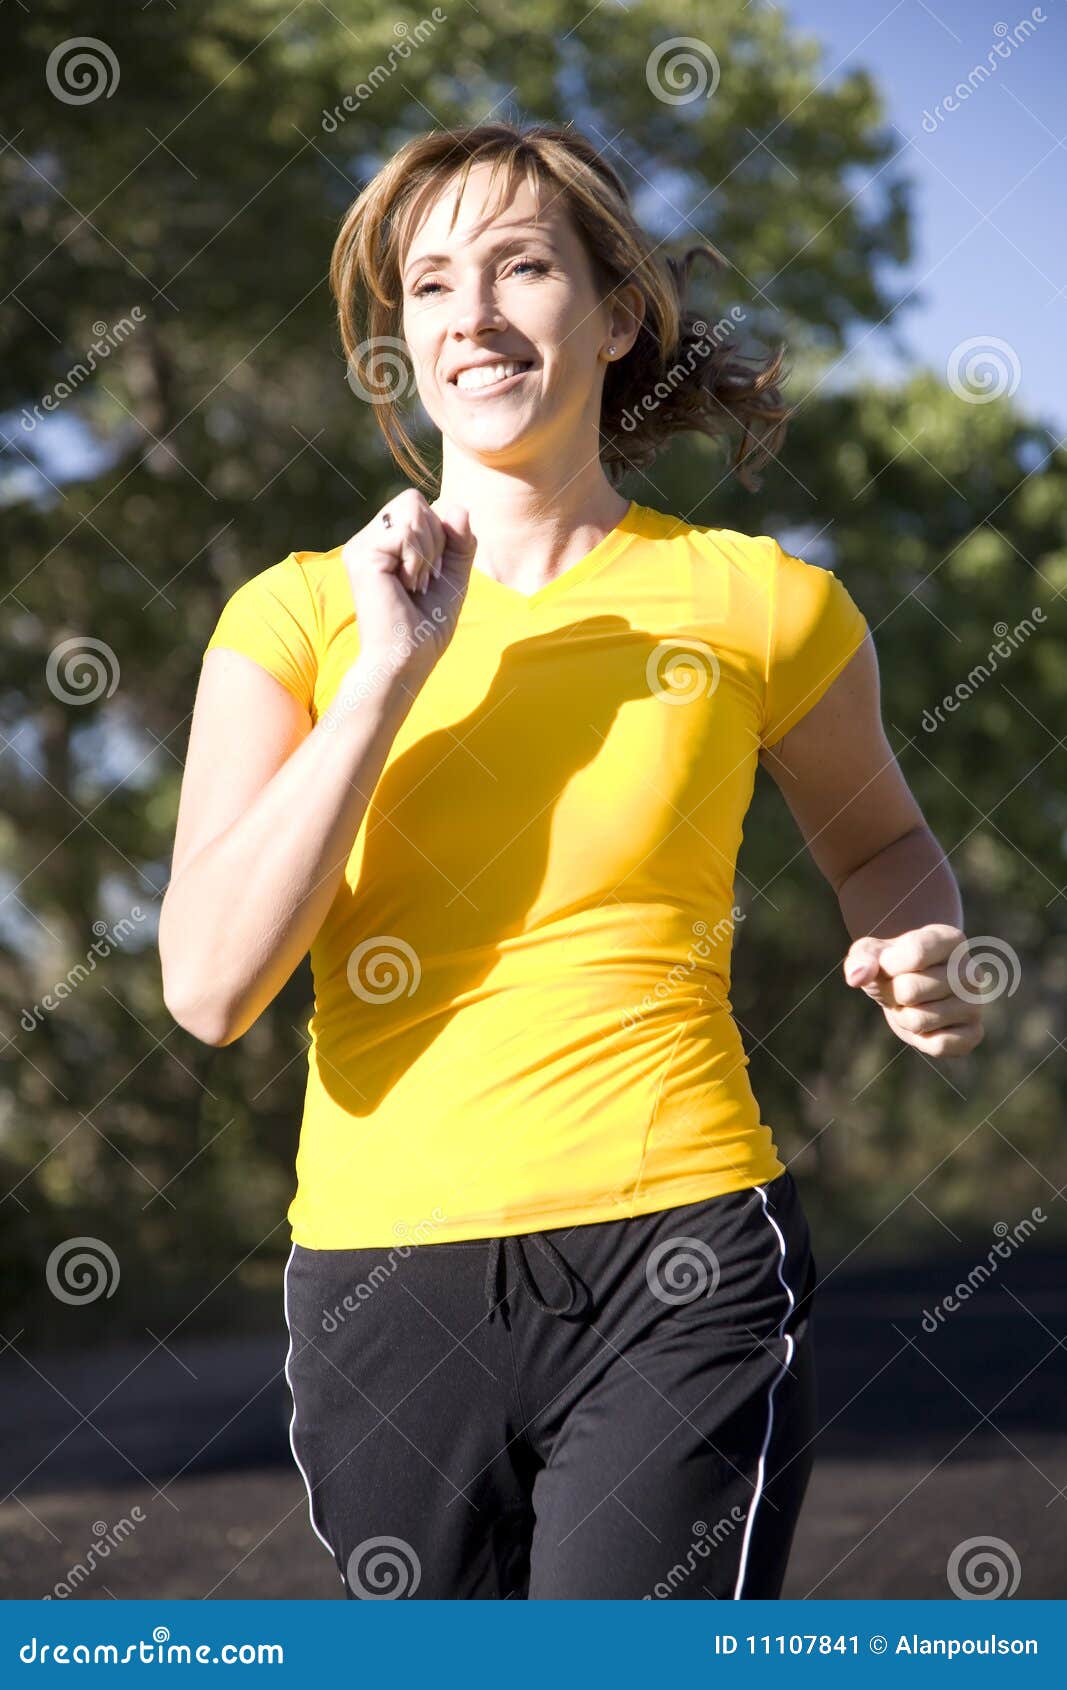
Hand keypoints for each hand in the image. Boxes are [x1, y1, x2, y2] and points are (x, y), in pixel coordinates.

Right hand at [341, 489, 475, 679]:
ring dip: (427, 551)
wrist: (406, 659)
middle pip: (414, 500)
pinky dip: (417, 561)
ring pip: (411, 510)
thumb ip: (459, 541)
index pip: (419, 505)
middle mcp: (367, 540)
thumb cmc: (426, 626)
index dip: (440, 533)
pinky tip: (406, 587)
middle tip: (423, 581)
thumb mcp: (453, 577)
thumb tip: (458, 507)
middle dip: (434, 539)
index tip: (431, 576)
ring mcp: (360, 546)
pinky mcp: (361, 556)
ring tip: (413, 585)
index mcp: (384, 542)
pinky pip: (406, 533)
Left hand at [843, 922, 984, 1056]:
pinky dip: (921, 1039)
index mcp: (951, 940)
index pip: (915, 953)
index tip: (887, 964)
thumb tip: (857, 977)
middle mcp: (971, 970)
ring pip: (920, 1020)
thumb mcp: (870, 952)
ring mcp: (976, 1003)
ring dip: (904, 1016)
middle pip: (910, 990)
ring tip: (912, 1004)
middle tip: (899, 989)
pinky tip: (926, 1025)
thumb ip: (861, 959)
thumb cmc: (890, 963)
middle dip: (892, 994)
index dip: (888, 965)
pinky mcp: (974, 1033)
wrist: (910, 984)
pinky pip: (939, 1046)